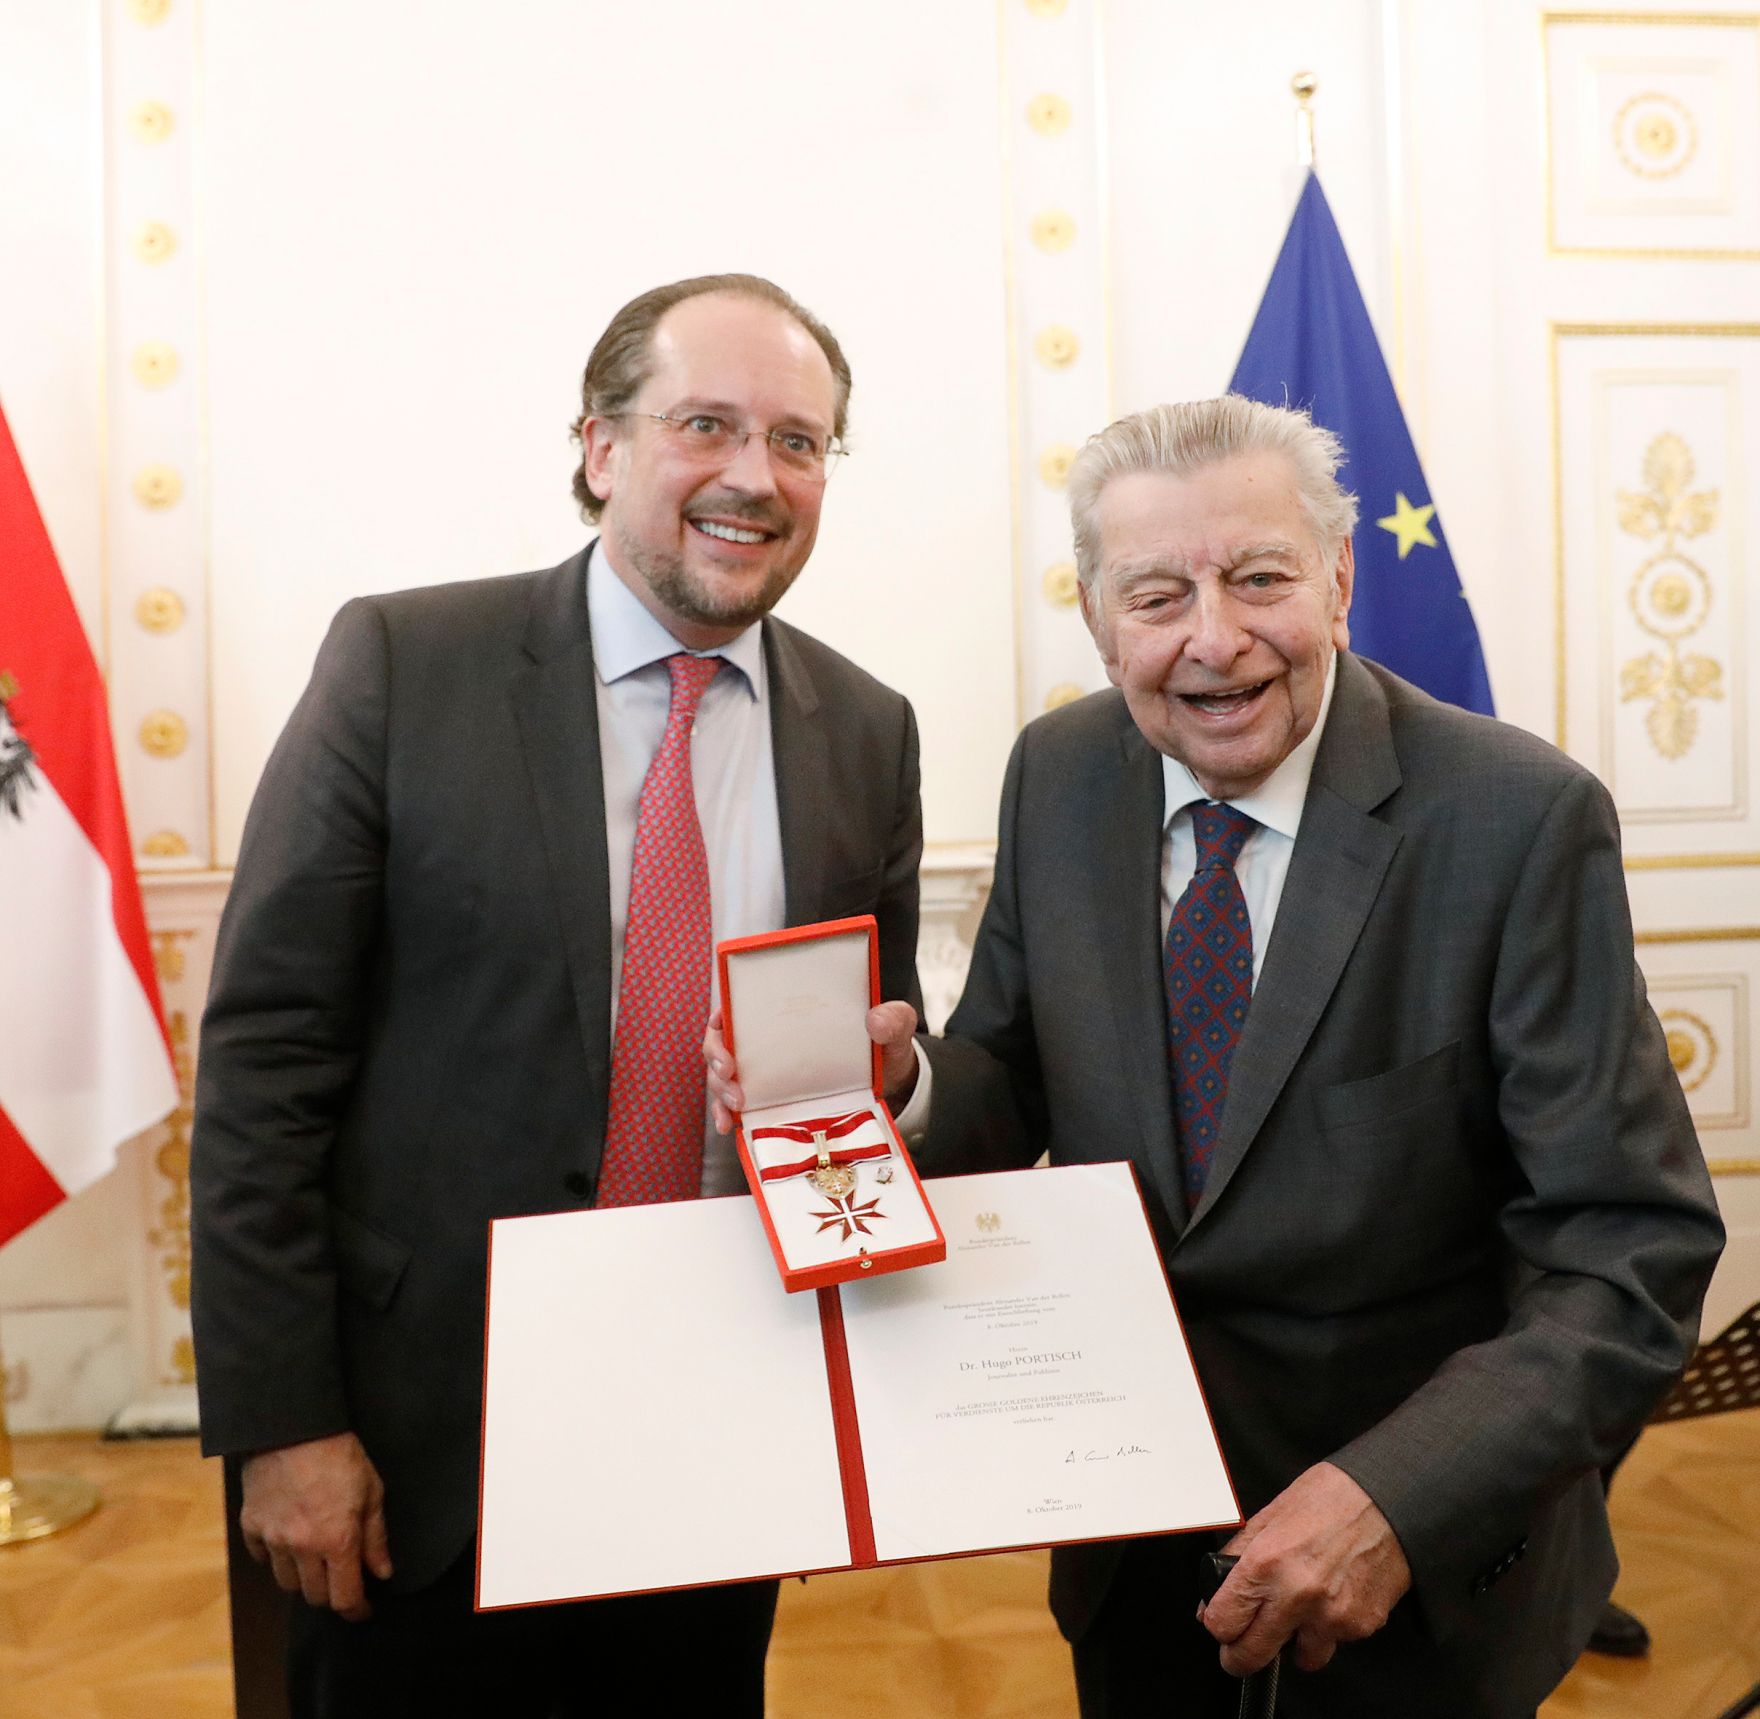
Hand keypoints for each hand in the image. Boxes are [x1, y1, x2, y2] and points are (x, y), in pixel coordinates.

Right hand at [239, 1430, 392, 1619]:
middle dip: (332, 1594)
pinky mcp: (251, 1526)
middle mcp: (302, 1547)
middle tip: (343, 1578)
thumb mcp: (372, 1490)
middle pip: (314, 1596)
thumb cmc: (339, 1454)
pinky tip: (289, 1540)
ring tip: (316, 1558)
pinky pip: (262, 1558)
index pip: (345, 1597)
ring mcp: (273, 1539)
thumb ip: (375, 1537)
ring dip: (304, 1578)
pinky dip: (276, 1556)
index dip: (356, 1610)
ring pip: (287, 1583)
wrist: (293, 1426)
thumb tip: (381, 1573)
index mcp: (337, 1540)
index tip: (363, 1610)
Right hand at [704, 1000, 920, 1133]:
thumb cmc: (884, 1048)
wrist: (892, 1090)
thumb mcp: (895, 1029)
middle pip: (722, 1040)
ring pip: (722, 1076)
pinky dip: (726, 1116)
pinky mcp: (769, 1103)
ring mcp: (765, 1074)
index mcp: (789, 1013)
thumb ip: (893, 1020)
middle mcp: (768, 1041)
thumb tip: (876, 1019)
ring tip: (735, 1106)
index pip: (741, 1003)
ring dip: (719, 1090)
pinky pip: (736, 1108)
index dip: (723, 1013)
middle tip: (728, 1072)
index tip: (722, 1025)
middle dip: (715, 1055)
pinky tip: (728, 1127)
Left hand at [1200, 1461, 1410, 1675]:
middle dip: (1242, 1654)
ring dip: (1295, 1643)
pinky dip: (1329, 1628)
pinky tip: (1334, 1595)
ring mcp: (1332, 1618)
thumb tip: (1215, 1593)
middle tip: (1245, 1641)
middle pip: (1251, 1657)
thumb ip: (1238, 1557)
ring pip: (1300, 1659)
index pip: (1223, 1624)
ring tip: (1302, 1609)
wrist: (1389, 1500)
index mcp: (1266, 1564)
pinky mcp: (1361, 1627)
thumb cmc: (1331, 1499)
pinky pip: (1335, 1643)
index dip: (1218, 1626)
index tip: (1223, 1625)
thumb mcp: (1270, 1516)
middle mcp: (1297, 1596)